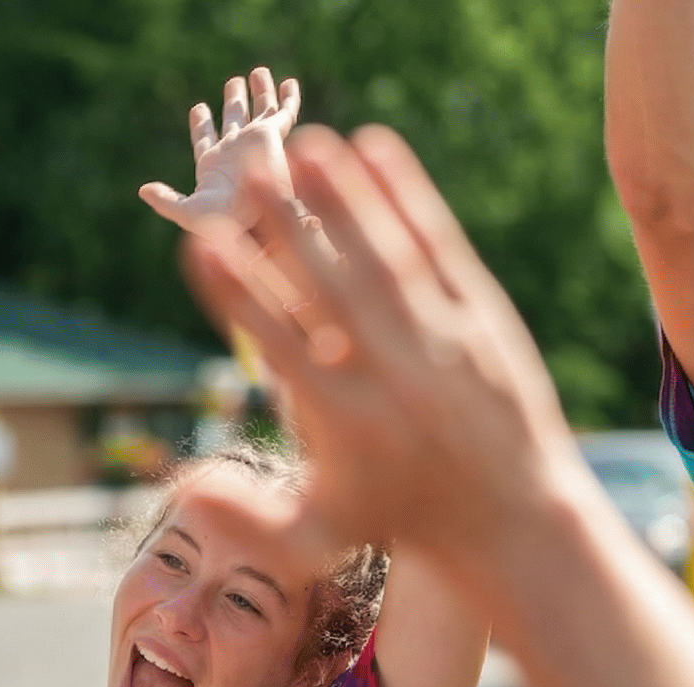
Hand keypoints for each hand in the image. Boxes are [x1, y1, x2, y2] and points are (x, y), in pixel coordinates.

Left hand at [140, 67, 300, 238]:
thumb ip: (166, 200)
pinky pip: (284, 113)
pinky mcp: (273, 138)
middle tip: (233, 82)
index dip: (202, 124)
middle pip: (234, 120)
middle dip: (234, 101)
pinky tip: (288, 82)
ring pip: (259, 112)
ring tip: (256, 72)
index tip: (199, 108)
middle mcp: (235, 151)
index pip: (206, 138)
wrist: (250, 218)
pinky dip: (287, 98)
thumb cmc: (218, 220)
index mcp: (213, 165)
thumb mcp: (185, 211)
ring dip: (258, 93)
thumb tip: (143, 191)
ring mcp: (255, 143)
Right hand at [180, 124, 585, 568]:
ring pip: (386, 258)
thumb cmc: (399, 518)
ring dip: (347, 198)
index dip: (242, 296)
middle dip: (289, 232)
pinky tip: (376, 148)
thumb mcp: (319, 537)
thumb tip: (184, 486)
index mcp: (346, 422)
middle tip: (246, 176)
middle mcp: (394, 377)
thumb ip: (249, 516)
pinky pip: (438, 247)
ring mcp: (442, 342)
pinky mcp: (480, 317)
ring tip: (308, 143)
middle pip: (332, 292)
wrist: (508, 514)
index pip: (283, 349)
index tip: (204, 248)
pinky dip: (408, 197)